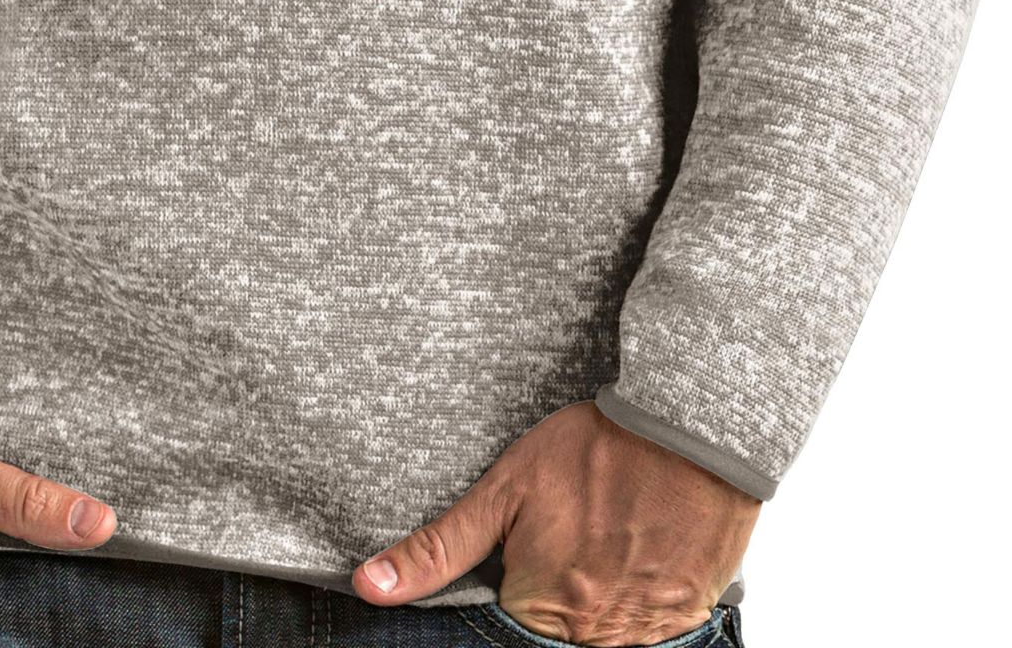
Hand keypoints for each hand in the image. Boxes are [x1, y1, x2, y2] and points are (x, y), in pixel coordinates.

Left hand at [351, 401, 758, 645]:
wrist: (689, 431)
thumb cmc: (595, 450)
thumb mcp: (504, 489)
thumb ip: (438, 548)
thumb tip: (368, 587)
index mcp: (541, 605)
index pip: (506, 624)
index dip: (512, 581)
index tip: (529, 550)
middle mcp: (592, 632)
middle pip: (556, 633)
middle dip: (556, 590)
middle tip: (574, 535)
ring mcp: (643, 630)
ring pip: (602, 633)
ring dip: (597, 595)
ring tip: (606, 539)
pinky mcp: (684, 617)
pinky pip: (650, 630)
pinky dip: (638, 599)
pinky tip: (636, 551)